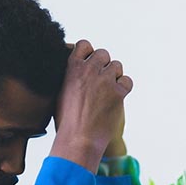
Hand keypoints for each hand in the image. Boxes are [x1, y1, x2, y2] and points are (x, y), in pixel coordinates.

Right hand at [50, 40, 132, 170]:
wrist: (78, 140)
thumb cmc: (65, 121)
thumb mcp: (59, 93)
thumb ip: (68, 77)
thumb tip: (74, 70)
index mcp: (72, 68)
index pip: (84, 44)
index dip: (88, 52)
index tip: (89, 63)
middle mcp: (89, 71)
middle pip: (103, 54)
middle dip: (103, 65)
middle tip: (100, 80)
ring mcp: (105, 81)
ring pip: (116, 66)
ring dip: (114, 76)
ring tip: (108, 90)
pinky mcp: (118, 93)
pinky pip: (127, 81)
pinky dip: (123, 88)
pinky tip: (116, 97)